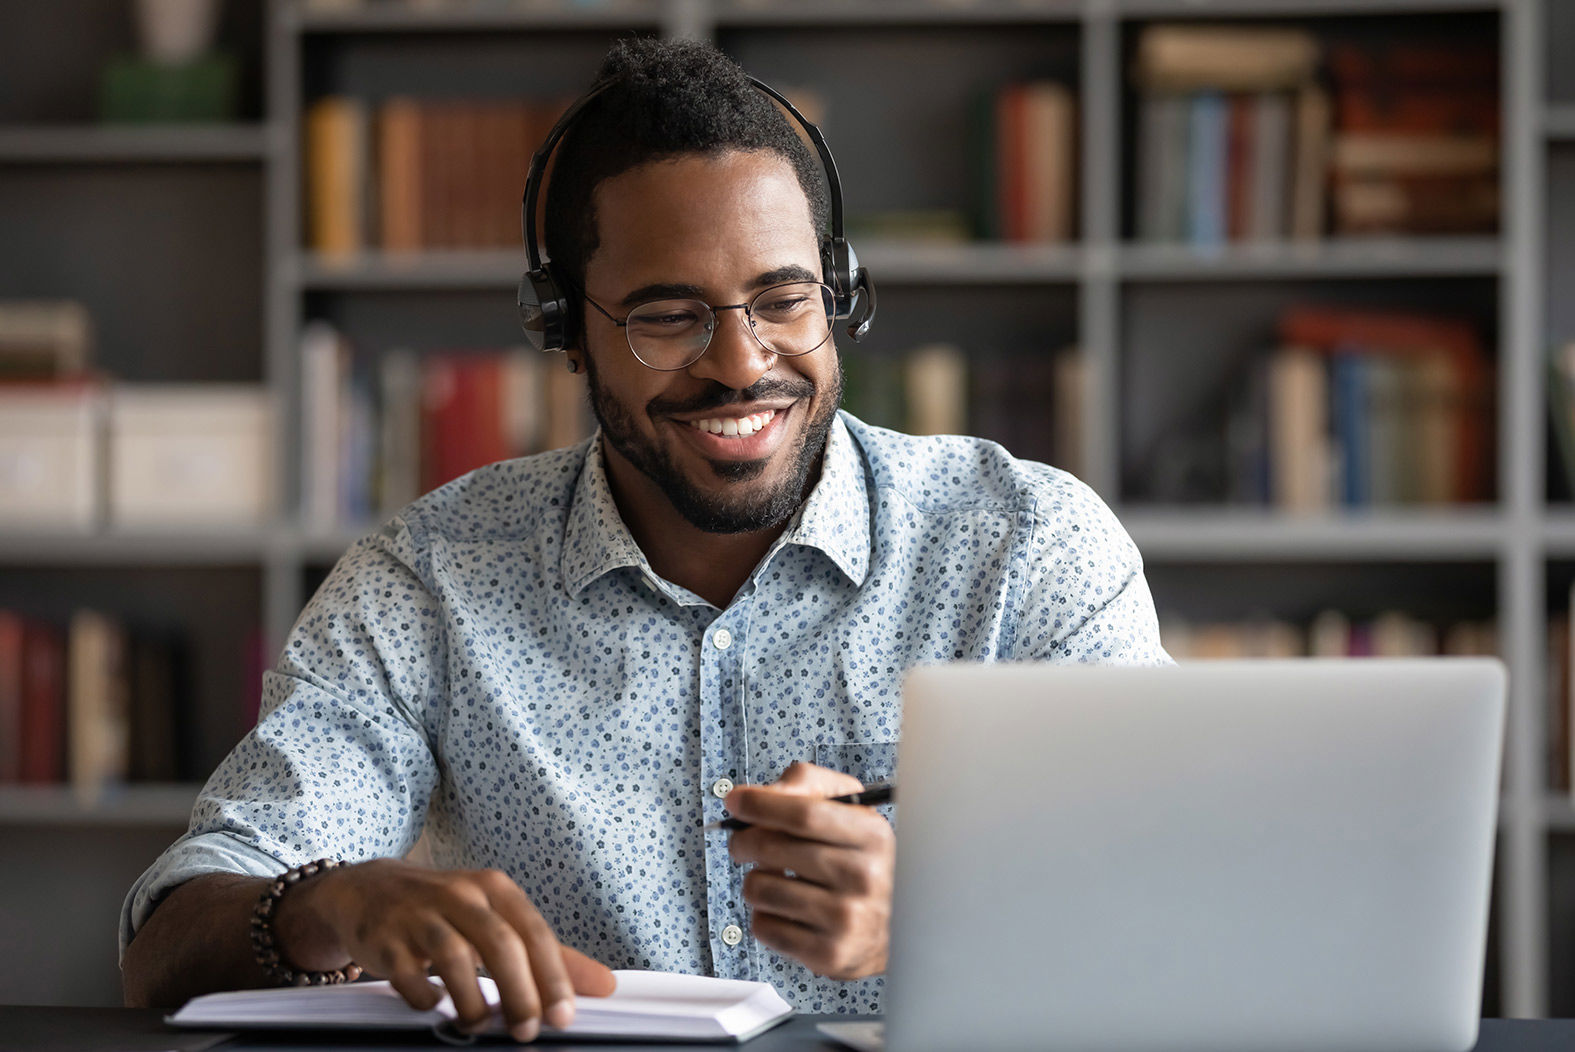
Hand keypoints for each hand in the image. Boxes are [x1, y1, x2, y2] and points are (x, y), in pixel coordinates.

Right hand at [275, 859, 615, 1041]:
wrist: (367, 890)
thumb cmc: (444, 910)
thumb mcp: (497, 920)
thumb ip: (549, 954)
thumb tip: (605, 986)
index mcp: (495, 889)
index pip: (535, 932)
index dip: (553, 977)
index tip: (563, 1018)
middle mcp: (460, 894)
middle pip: (500, 943)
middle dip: (519, 993)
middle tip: (527, 1032)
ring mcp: (419, 914)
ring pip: (454, 956)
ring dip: (473, 1000)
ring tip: (481, 1025)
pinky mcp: (385, 937)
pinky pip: (408, 971)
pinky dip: (425, 995)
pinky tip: (435, 1007)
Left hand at [723, 762, 895, 979]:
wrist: (899, 928)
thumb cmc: (862, 862)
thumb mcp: (850, 811)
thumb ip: (807, 786)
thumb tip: (759, 795)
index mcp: (872, 836)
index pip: (804, 813)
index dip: (761, 804)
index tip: (735, 800)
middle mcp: (863, 877)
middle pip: (772, 848)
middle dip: (743, 840)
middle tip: (742, 842)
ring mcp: (846, 920)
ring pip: (759, 888)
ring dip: (755, 880)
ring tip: (776, 880)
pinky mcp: (828, 955)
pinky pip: (763, 927)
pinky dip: (764, 915)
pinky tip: (786, 910)